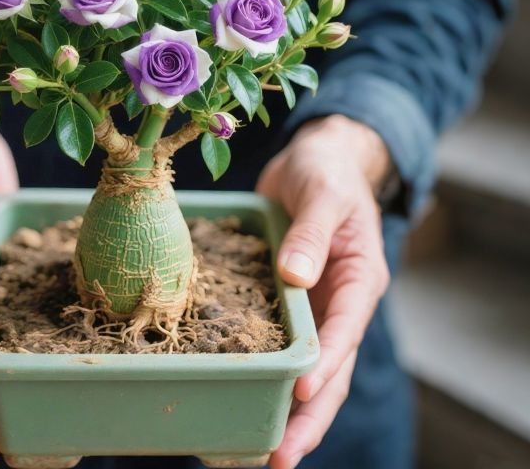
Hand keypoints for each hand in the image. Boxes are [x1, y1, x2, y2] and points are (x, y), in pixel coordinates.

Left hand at [256, 115, 391, 468]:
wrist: (313, 160)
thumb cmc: (326, 172)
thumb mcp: (323, 195)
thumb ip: (312, 233)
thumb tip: (295, 276)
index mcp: (358, 277)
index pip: (345, 329)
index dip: (327, 363)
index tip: (304, 392)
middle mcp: (338, 301)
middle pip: (330, 368)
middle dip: (308, 414)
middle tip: (280, 457)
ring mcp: (311, 304)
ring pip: (304, 365)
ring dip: (286, 406)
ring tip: (259, 451)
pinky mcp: (283, 296)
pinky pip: (275, 338)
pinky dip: (263, 367)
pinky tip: (239, 392)